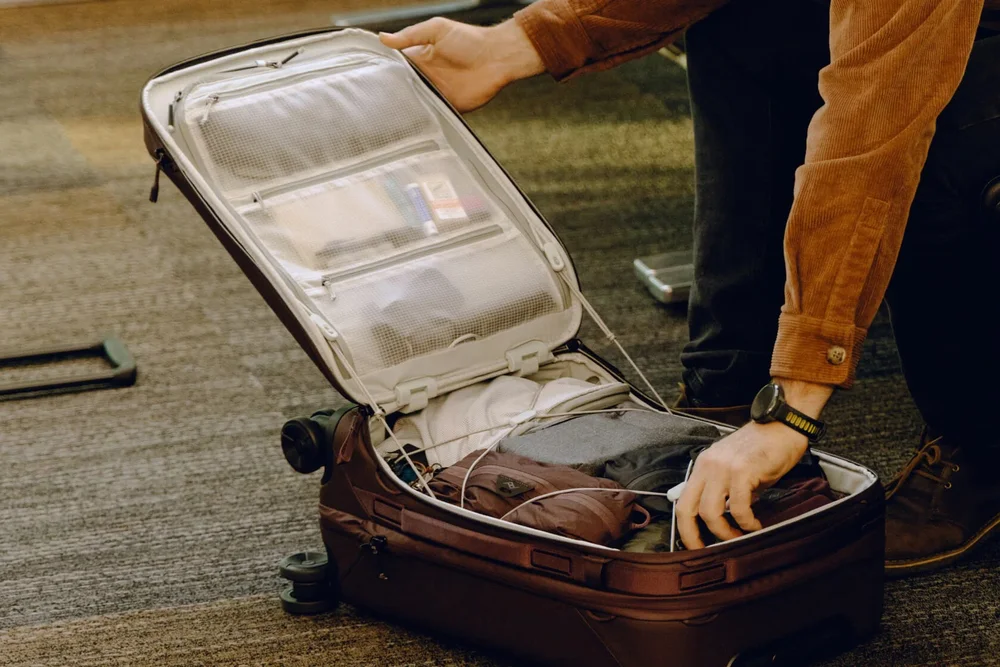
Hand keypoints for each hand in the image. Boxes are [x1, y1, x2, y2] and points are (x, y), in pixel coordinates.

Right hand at [379, 18, 543, 111]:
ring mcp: (436, 94)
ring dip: (403, 108)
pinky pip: (431, 115)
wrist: (498, 57)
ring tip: (382, 115)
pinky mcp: (448, 108)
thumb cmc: (470, 39)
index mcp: (419, 58)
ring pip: (413, 104)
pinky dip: (422, 119)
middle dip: (387, 94)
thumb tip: (382, 38)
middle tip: (368, 102)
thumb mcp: (436, 30)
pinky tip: (409, 122)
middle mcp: (425, 77)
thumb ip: (410, 35)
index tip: (364, 79)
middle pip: (401, 88)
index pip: (394, 67)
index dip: (381, 72)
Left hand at [675, 378, 832, 548]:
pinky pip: (739, 507)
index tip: (695, 546)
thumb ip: (724, 491)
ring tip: (739, 535)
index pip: (682, 502)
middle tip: (710, 550)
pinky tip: (755, 525)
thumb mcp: (734, 469)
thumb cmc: (762, 448)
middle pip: (687, 509)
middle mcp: (708, 466)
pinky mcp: (743, 471)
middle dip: (695, 536)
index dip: (685, 529)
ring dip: (725, 532)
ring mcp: (723, 468)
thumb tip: (719, 520)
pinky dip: (746, 522)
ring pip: (710, 512)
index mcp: (703, 466)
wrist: (782, 425)